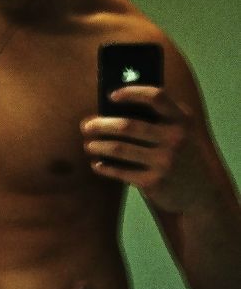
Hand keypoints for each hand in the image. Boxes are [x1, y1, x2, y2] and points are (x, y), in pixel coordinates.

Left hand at [81, 86, 214, 212]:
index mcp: (182, 121)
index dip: (131, 93)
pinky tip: (97, 164)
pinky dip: (105, 167)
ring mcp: (164, 162)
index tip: (111, 95)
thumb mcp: (182, 134)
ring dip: (99, 146)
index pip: (156, 97)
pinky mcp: (154, 183)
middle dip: (101, 124)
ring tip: (88, 145)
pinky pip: (120, 172)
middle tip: (86, 126)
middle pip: (128, 125)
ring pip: (119, 149)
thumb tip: (114, 110)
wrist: (201, 195)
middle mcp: (174, 139)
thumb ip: (160, 120)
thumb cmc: (182, 158)